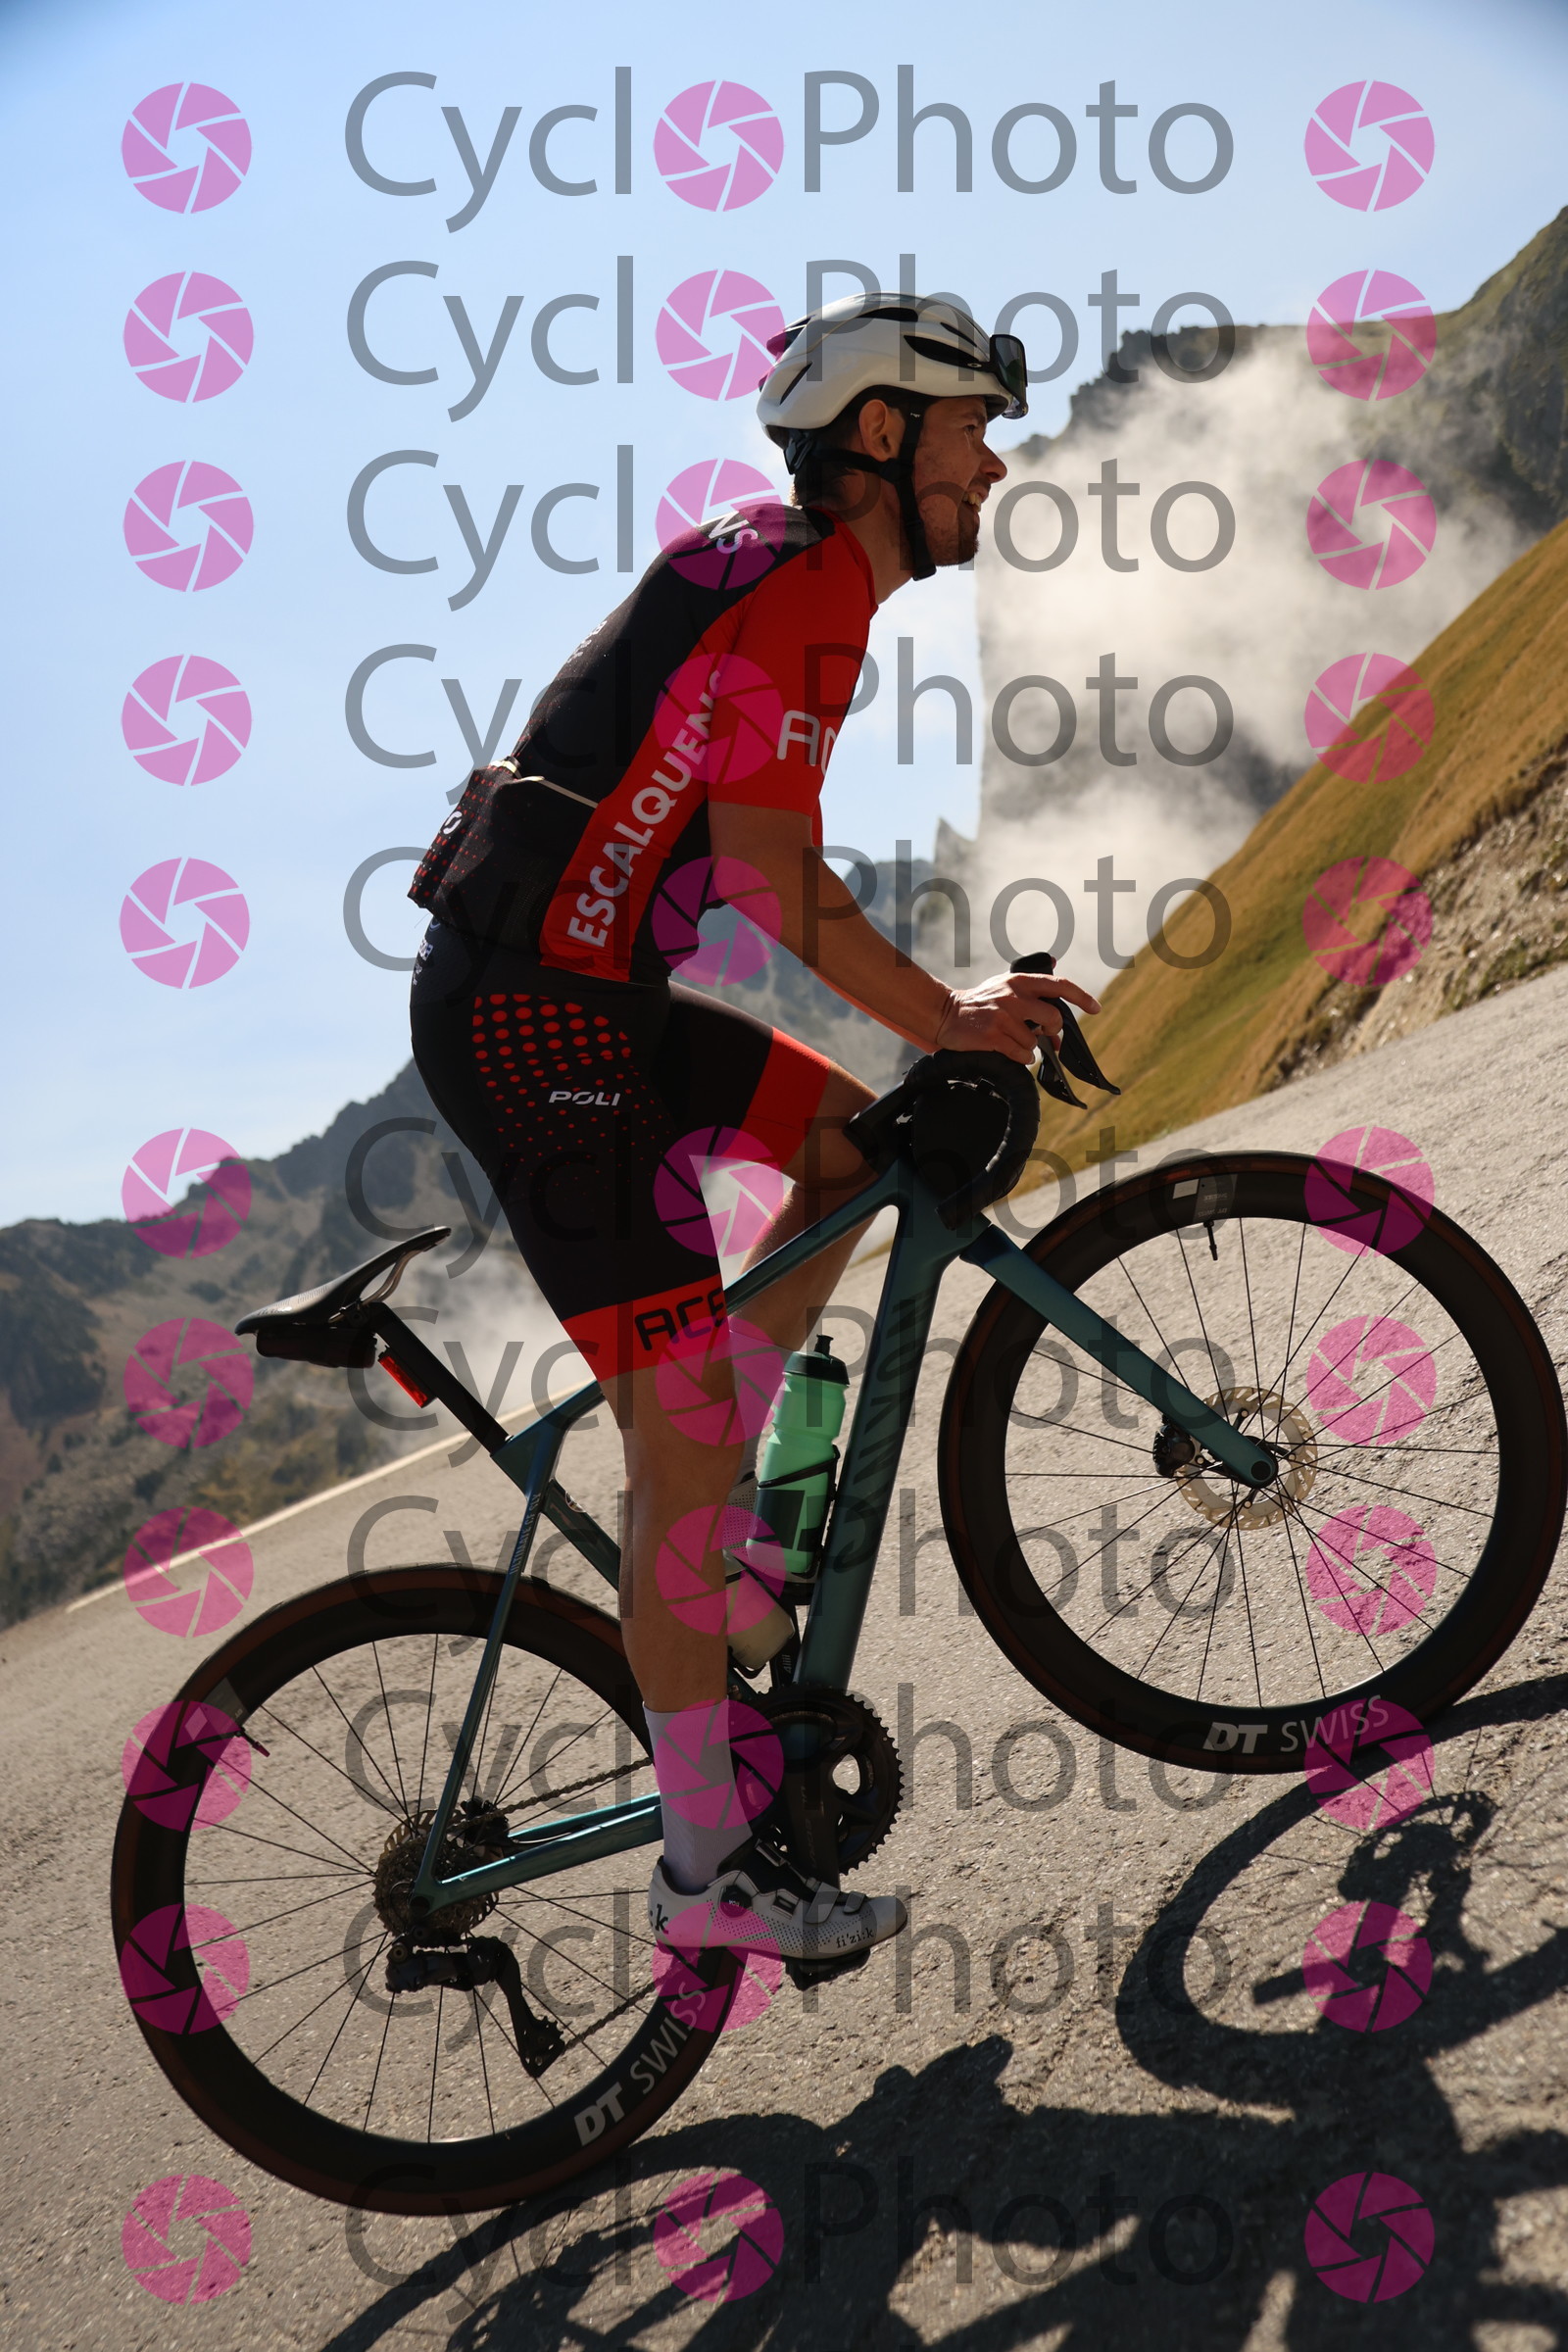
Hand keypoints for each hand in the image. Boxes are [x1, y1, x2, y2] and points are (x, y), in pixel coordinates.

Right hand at [932, 970, 1101, 1063]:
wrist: (946, 1014)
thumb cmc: (981, 1003)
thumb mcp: (1005, 984)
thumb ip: (1031, 985)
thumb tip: (1056, 974)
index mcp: (1020, 981)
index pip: (1059, 985)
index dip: (1081, 997)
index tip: (1096, 1008)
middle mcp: (1013, 996)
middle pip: (1053, 1019)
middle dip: (1053, 1033)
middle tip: (1046, 1036)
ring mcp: (1002, 1016)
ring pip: (1035, 1041)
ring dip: (1028, 1047)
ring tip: (1012, 1040)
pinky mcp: (992, 1035)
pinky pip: (1021, 1054)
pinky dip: (1019, 1057)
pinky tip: (1007, 1050)